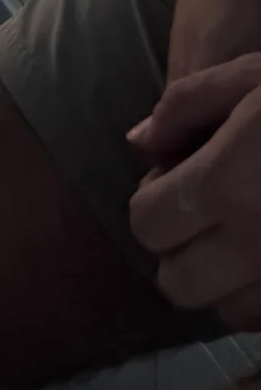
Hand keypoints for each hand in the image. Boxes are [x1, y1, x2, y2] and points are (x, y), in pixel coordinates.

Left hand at [128, 54, 260, 325]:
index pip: (148, 224)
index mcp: (226, 183)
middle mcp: (255, 244)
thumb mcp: (253, 76)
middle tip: (205, 221)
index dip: (151, 205)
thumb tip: (140, 144)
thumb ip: (188, 106)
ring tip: (246, 243)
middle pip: (178, 283)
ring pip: (228, 314)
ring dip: (224, 285)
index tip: (175, 188)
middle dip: (179, 253)